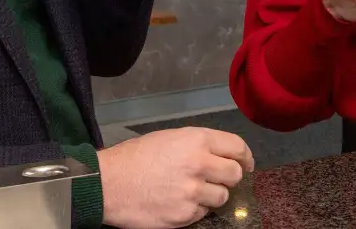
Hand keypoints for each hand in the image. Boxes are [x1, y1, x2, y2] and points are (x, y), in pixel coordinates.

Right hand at [97, 127, 253, 228]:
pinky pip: (203, 214)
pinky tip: (179, 202)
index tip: (245, 163)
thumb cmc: (136, 156)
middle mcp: (200, 165)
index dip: (245, 156)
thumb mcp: (169, 138)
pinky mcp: (185, 216)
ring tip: (193, 191)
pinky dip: (195, 210)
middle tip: (218, 178)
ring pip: (222, 197)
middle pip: (235, 174)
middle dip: (230, 176)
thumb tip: (220, 156)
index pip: (237, 147)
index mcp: (196, 140)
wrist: (109, 183)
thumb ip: (197, 145)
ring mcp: (194, 193)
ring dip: (213, 195)